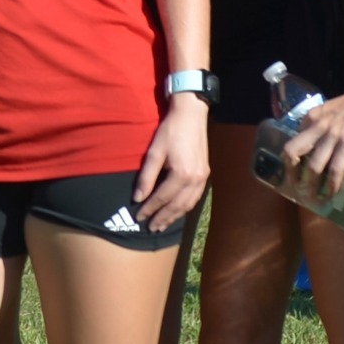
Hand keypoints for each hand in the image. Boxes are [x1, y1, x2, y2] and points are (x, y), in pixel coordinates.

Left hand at [134, 95, 211, 229]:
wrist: (192, 115)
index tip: (139, 217)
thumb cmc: (170, 131)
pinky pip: (195, 197)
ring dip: (175, 216)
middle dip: (163, 218)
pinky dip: (185, 207)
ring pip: (188, 204)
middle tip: (151, 228)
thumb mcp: (154, 152)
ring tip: (162, 225)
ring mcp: (203, 178)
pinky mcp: (205, 174)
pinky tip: (177, 211)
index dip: (150, 209)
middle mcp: (195, 179)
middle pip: (177, 205)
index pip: (162, 198)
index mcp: (182, 174)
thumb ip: (146, 177)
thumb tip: (138, 198)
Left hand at [281, 82, 343, 199]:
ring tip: (314, 196)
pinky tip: (332, 192)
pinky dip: (333, 183)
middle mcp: (316, 126)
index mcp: (311, 118)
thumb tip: (317, 145)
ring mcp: (331, 135)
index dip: (291, 159)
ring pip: (313, 165)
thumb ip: (321, 126)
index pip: (293, 142)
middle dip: (291, 172)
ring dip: (312, 184)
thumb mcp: (330, 112)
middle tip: (296, 186)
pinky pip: (335, 168)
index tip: (293, 172)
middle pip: (292, 152)